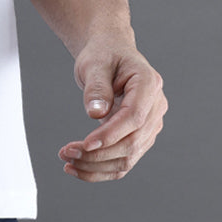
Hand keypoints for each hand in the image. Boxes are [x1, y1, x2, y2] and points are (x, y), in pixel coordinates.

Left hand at [58, 41, 166, 181]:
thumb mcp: (94, 63)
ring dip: (97, 166)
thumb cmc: (103, 54)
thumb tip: (96, 114)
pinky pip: (124, 160)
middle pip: (133, 142)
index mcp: (149, 84)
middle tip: (66, 153)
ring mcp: (151, 124)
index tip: (84, 144)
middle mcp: (156, 106)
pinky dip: (101, 168)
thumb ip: (97, 87)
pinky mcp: (141, 136)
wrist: (110, 53)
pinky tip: (78, 168)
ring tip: (67, 162)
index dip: (110, 134)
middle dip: (98, 154)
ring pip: (129, 157)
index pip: (134, 117)